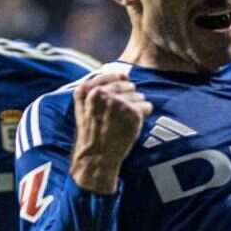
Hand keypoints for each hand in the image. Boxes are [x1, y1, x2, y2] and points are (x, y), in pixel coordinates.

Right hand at [71, 72, 151, 193]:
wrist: (95, 157)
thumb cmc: (91, 132)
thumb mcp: (83, 106)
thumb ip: (96, 87)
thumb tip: (125, 73)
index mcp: (87, 90)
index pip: (112, 75)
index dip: (119, 85)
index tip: (117, 98)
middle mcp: (102, 93)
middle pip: (127, 85)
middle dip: (128, 97)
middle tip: (120, 115)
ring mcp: (118, 102)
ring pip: (138, 95)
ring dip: (136, 106)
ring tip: (124, 121)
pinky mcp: (132, 112)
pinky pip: (147, 105)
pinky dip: (144, 114)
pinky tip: (133, 124)